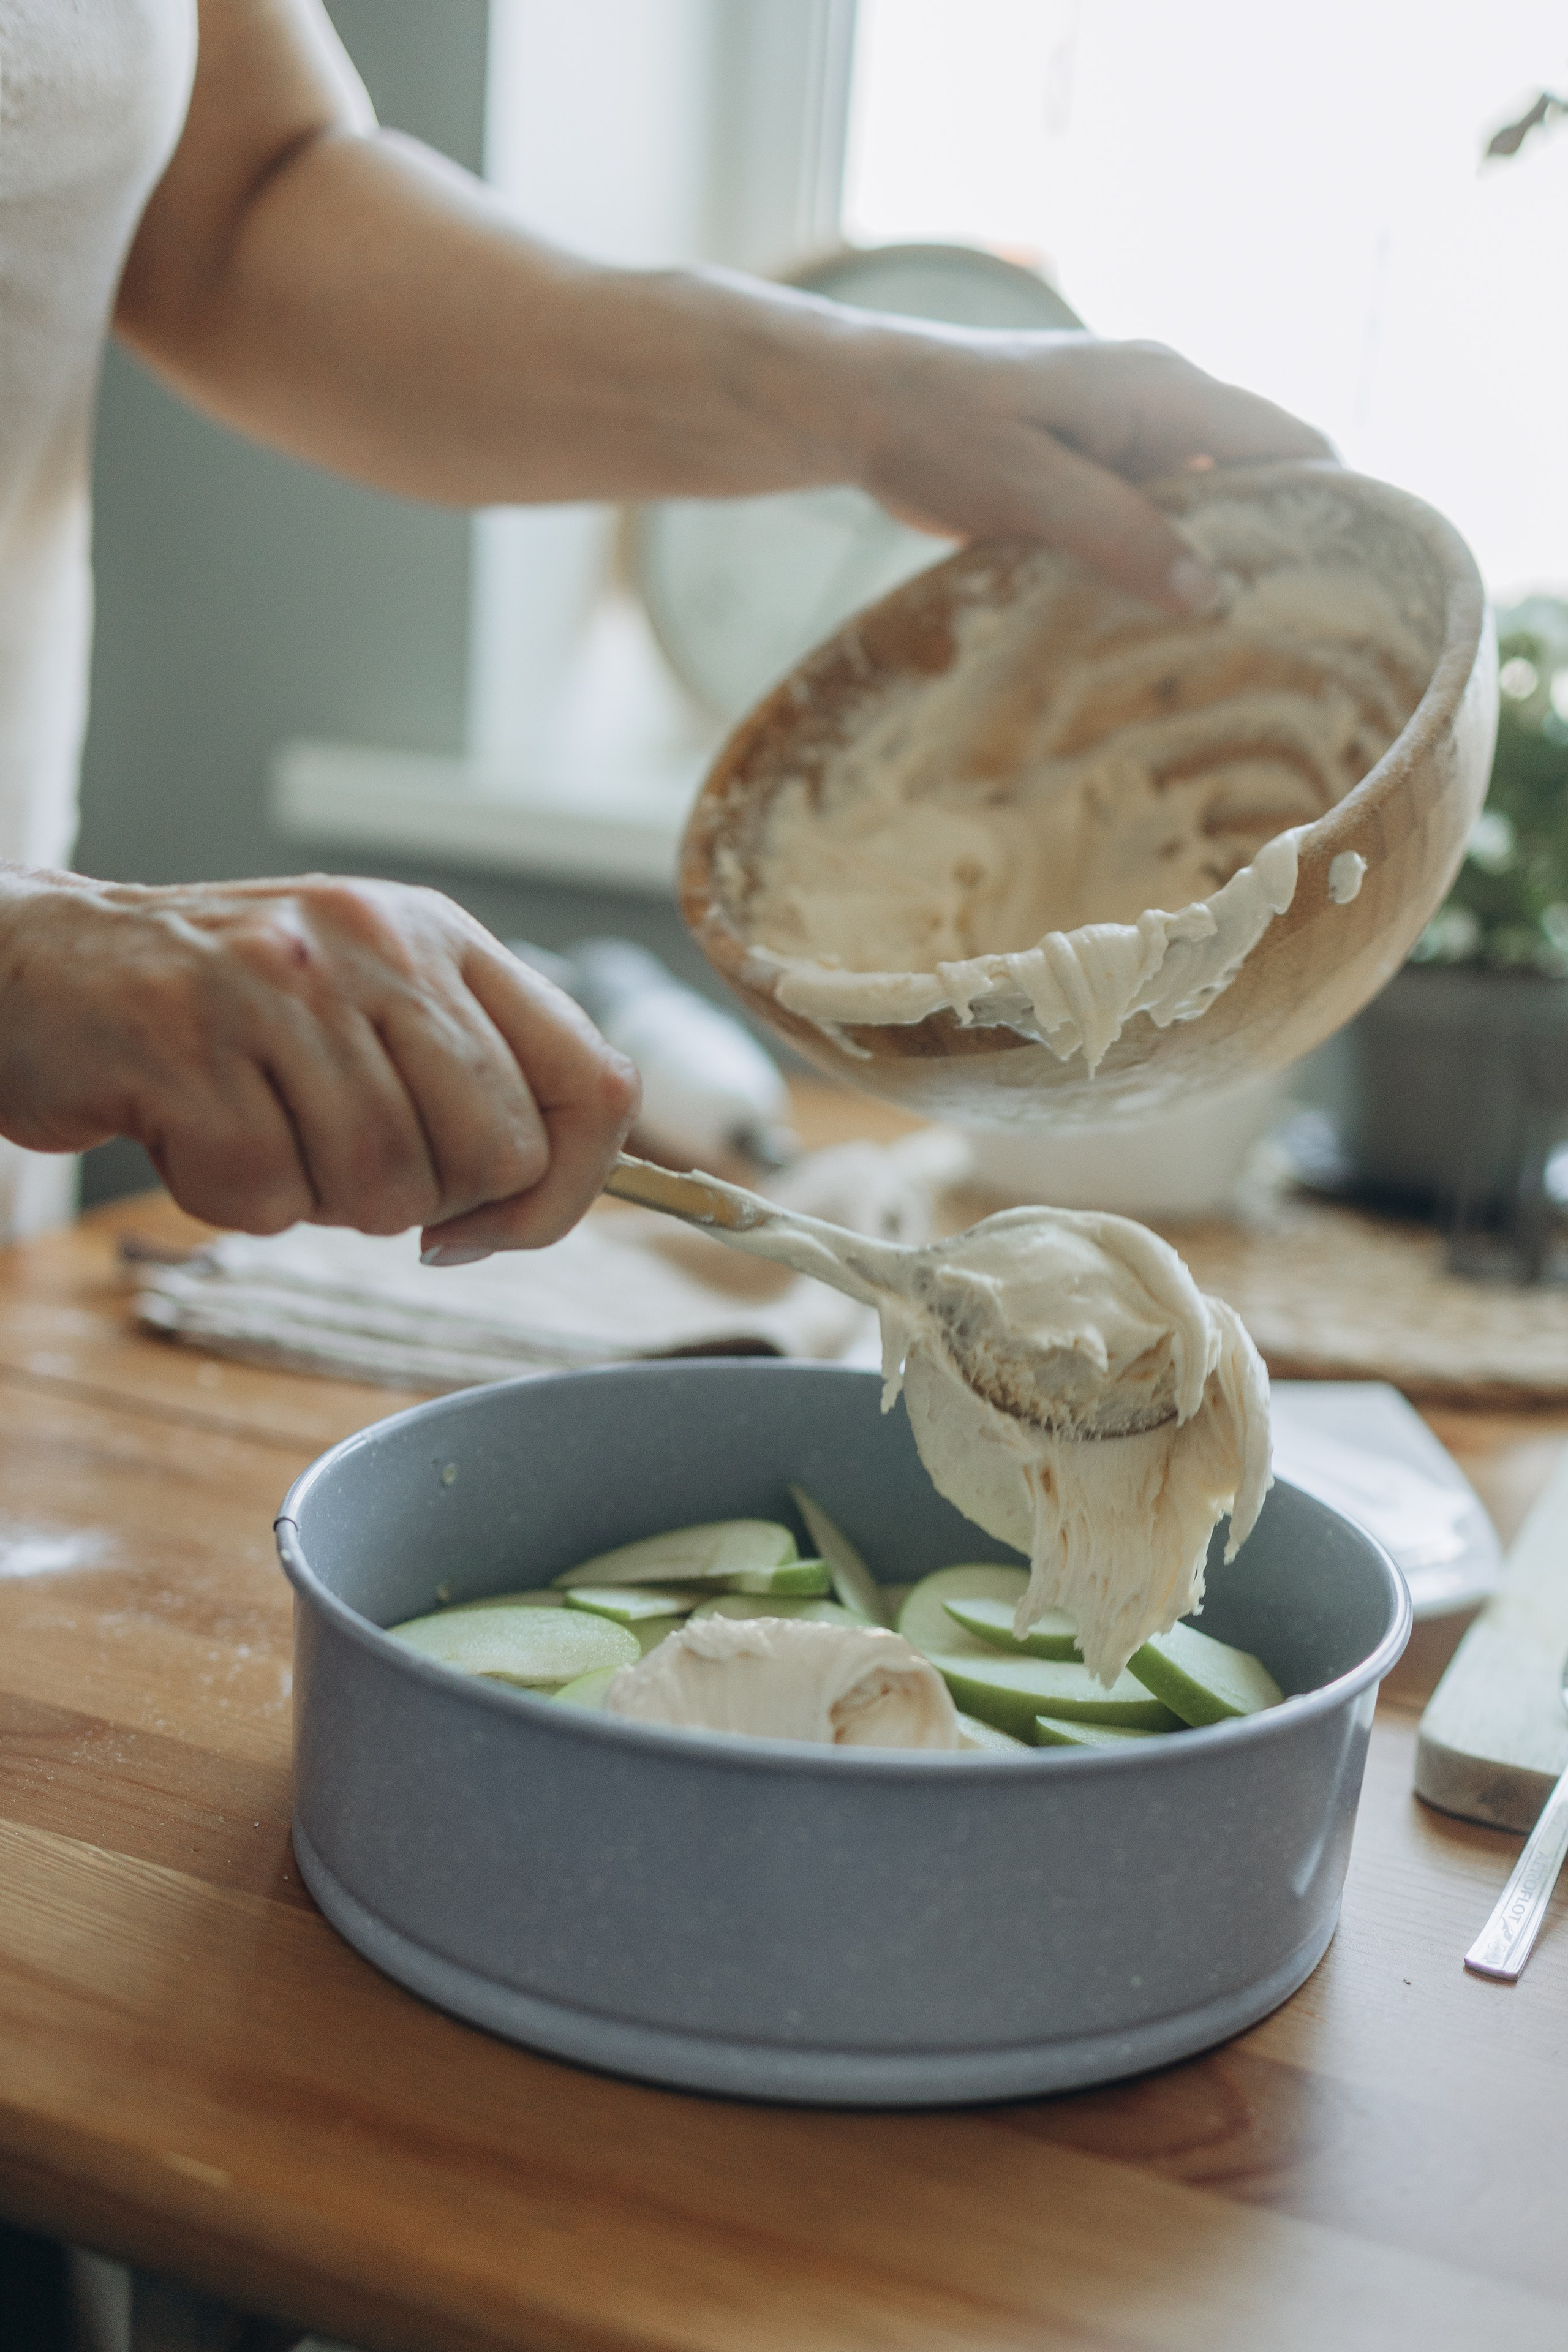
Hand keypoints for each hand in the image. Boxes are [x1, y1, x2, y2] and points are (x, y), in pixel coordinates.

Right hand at [0, 870, 637, 1255]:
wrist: (37, 969)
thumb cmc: (220, 1011)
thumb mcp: (366, 1006)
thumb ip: (468, 1077)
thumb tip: (548, 1194)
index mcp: (437, 937)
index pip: (593, 1078)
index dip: (568, 1186)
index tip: (501, 1220)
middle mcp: (371, 947)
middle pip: (495, 1152)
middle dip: (432, 1201)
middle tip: (343, 1163)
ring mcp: (276, 992)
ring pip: (385, 1187)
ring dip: (319, 1199)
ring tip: (260, 1129)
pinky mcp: (185, 1048)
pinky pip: (267, 1199)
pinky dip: (231, 1199)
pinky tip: (192, 1134)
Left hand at [853, 326, 1334, 612]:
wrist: (862, 406)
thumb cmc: (939, 430)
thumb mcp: (1029, 487)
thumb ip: (1117, 534)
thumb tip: (1207, 594)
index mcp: (1164, 390)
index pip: (1291, 443)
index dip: (1336, 506)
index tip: (1350, 585)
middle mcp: (1159, 405)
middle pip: (1256, 479)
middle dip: (1277, 549)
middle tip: (1288, 641)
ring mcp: (1125, 437)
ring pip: (1201, 506)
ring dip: (1212, 565)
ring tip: (1230, 649)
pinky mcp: (1091, 471)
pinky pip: (1151, 519)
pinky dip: (1160, 565)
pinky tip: (1155, 629)